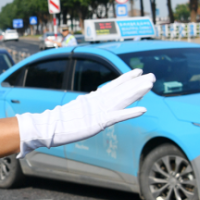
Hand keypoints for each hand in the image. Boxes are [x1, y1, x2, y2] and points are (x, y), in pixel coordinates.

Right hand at [15, 69, 153, 157]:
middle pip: (121, 90)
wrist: (47, 127)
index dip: (126, 79)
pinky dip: (131, 112)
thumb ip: (83, 108)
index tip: (137, 72)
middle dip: (137, 84)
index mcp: (92, 99)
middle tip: (152, 76)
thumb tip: (88, 103)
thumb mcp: (73, 113)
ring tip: (151, 85)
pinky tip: (143, 109)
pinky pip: (118, 117)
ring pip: (122, 99)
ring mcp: (98, 111)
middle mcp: (97, 102)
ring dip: (137, 92)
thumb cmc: (56, 123)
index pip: (112, 86)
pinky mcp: (98, 122)